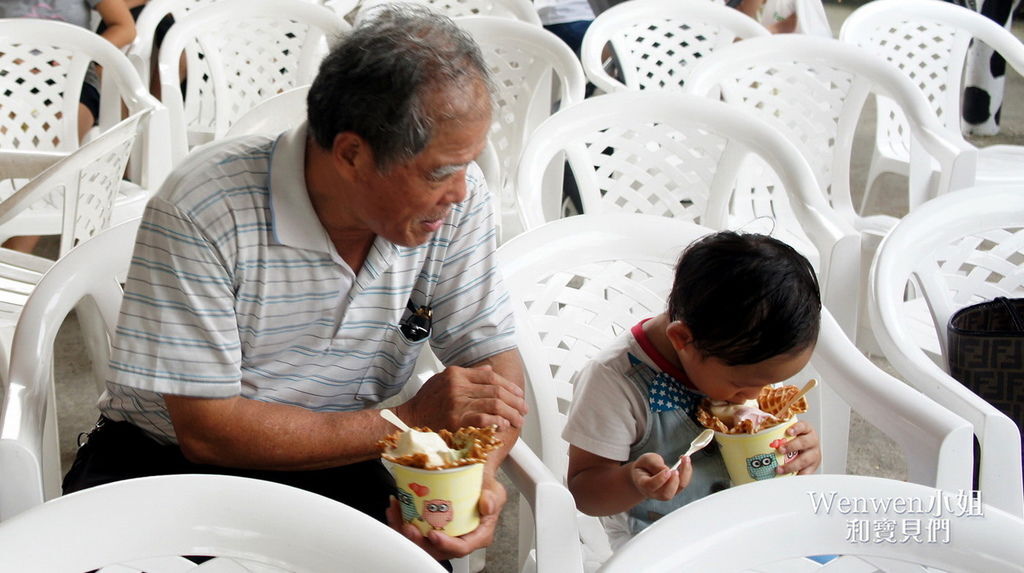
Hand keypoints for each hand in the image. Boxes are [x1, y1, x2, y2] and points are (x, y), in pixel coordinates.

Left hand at [386, 471, 506, 560]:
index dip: (445, 545)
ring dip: (404, 529)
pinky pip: (414, 528)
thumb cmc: (486, 487)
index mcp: (476, 536)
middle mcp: (458, 539)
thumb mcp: (495, 490)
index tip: (433, 534)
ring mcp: (443, 534)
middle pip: (435, 549)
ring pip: (420, 541)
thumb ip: (492, 497)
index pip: (460, 548)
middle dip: (418, 541)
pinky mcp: (430, 526)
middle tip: (408, 526)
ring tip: (396, 513)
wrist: (477, 477)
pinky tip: (396, 506)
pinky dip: (401, 519)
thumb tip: (486, 505)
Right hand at [399, 365, 526, 430]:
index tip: (518, 394)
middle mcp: (457, 386)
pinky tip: (503, 425)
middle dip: (514, 401)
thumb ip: (466, 375)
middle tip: (522, 409)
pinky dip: (496, 421)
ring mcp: (457, 403)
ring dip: (510, 413)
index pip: (490, 376)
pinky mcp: (456, 420)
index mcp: (456, 374)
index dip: (508, 386)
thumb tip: (488, 370)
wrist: (408, 420)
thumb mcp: (443, 380)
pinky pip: (484, 418)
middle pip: (495, 390)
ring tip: (517, 420)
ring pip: (494, 404)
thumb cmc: (425, 403)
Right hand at [629, 452, 692, 500]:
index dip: (660, 479)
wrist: (645, 475)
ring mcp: (667, 492)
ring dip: (684, 474)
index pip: (651, 486)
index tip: (667, 470)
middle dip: (674, 481)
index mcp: (643, 485)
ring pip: (678, 489)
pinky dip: (687, 471)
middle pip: (666, 494)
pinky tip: (686, 461)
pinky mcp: (676, 489)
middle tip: (675, 470)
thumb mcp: (644, 460)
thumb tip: (666, 469)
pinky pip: (684, 483)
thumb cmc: (644, 467)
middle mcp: (655, 492)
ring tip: (685, 459)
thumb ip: (653, 463)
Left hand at [776, 420, 820, 474]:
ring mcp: (814, 454)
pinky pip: (806, 473)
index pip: (803, 426)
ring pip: (805, 460)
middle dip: (792, 446)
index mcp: (806, 430)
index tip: (788, 432)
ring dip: (791, 465)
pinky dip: (797, 476)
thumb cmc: (794, 439)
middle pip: (804, 443)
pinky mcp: (813, 466)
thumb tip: (752, 426)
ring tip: (779, 469)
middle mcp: (812, 441)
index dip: (796, 428)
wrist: (807, 449)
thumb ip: (777, 429)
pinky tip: (788, 478)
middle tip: (780, 450)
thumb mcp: (788, 431)